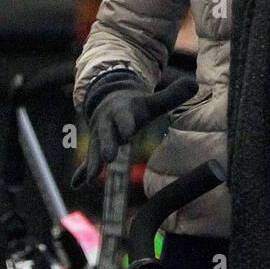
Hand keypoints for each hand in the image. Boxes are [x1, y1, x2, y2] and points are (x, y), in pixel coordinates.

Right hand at [72, 76, 197, 188]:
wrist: (108, 101)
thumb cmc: (135, 106)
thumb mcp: (152, 100)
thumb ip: (172, 95)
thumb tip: (194, 84)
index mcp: (122, 111)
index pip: (124, 117)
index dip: (126, 124)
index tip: (128, 133)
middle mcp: (107, 124)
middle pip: (106, 135)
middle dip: (106, 146)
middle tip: (108, 158)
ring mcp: (99, 136)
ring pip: (95, 150)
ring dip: (92, 164)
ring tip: (90, 178)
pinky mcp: (96, 147)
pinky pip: (87, 161)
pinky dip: (81, 172)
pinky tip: (75, 185)